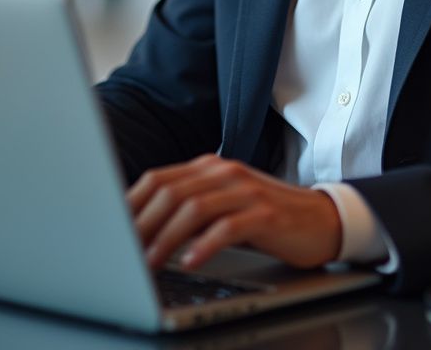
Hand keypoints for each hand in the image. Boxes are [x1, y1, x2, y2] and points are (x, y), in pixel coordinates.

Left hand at [127, 154, 341, 271]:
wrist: (320, 219)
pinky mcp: (265, 214)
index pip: (158, 179)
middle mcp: (225, 172)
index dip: (131, 205)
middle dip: (141, 225)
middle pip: (171, 192)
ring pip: (194, 208)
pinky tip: (190, 262)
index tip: (110, 231)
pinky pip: (228, 227)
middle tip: (122, 253)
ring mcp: (246, 190)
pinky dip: (204, 246)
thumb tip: (139, 229)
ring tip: (149, 263)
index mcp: (209, 167)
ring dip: (166, 238)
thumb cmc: (265, 217)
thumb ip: (190, 207)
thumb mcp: (223, 205)